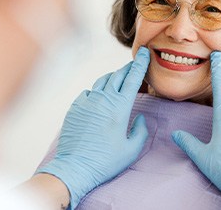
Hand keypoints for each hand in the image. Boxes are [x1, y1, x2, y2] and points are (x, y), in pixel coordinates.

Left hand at [36, 47, 149, 208]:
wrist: (74, 168)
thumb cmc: (105, 161)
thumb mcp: (132, 150)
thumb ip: (141, 130)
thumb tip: (141, 118)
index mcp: (120, 107)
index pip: (133, 79)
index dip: (141, 64)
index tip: (145, 53)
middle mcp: (103, 99)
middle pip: (118, 75)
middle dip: (128, 67)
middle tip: (135, 64)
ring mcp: (87, 102)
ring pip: (102, 81)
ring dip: (113, 77)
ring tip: (119, 79)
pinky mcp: (75, 107)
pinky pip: (89, 92)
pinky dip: (97, 91)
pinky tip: (100, 98)